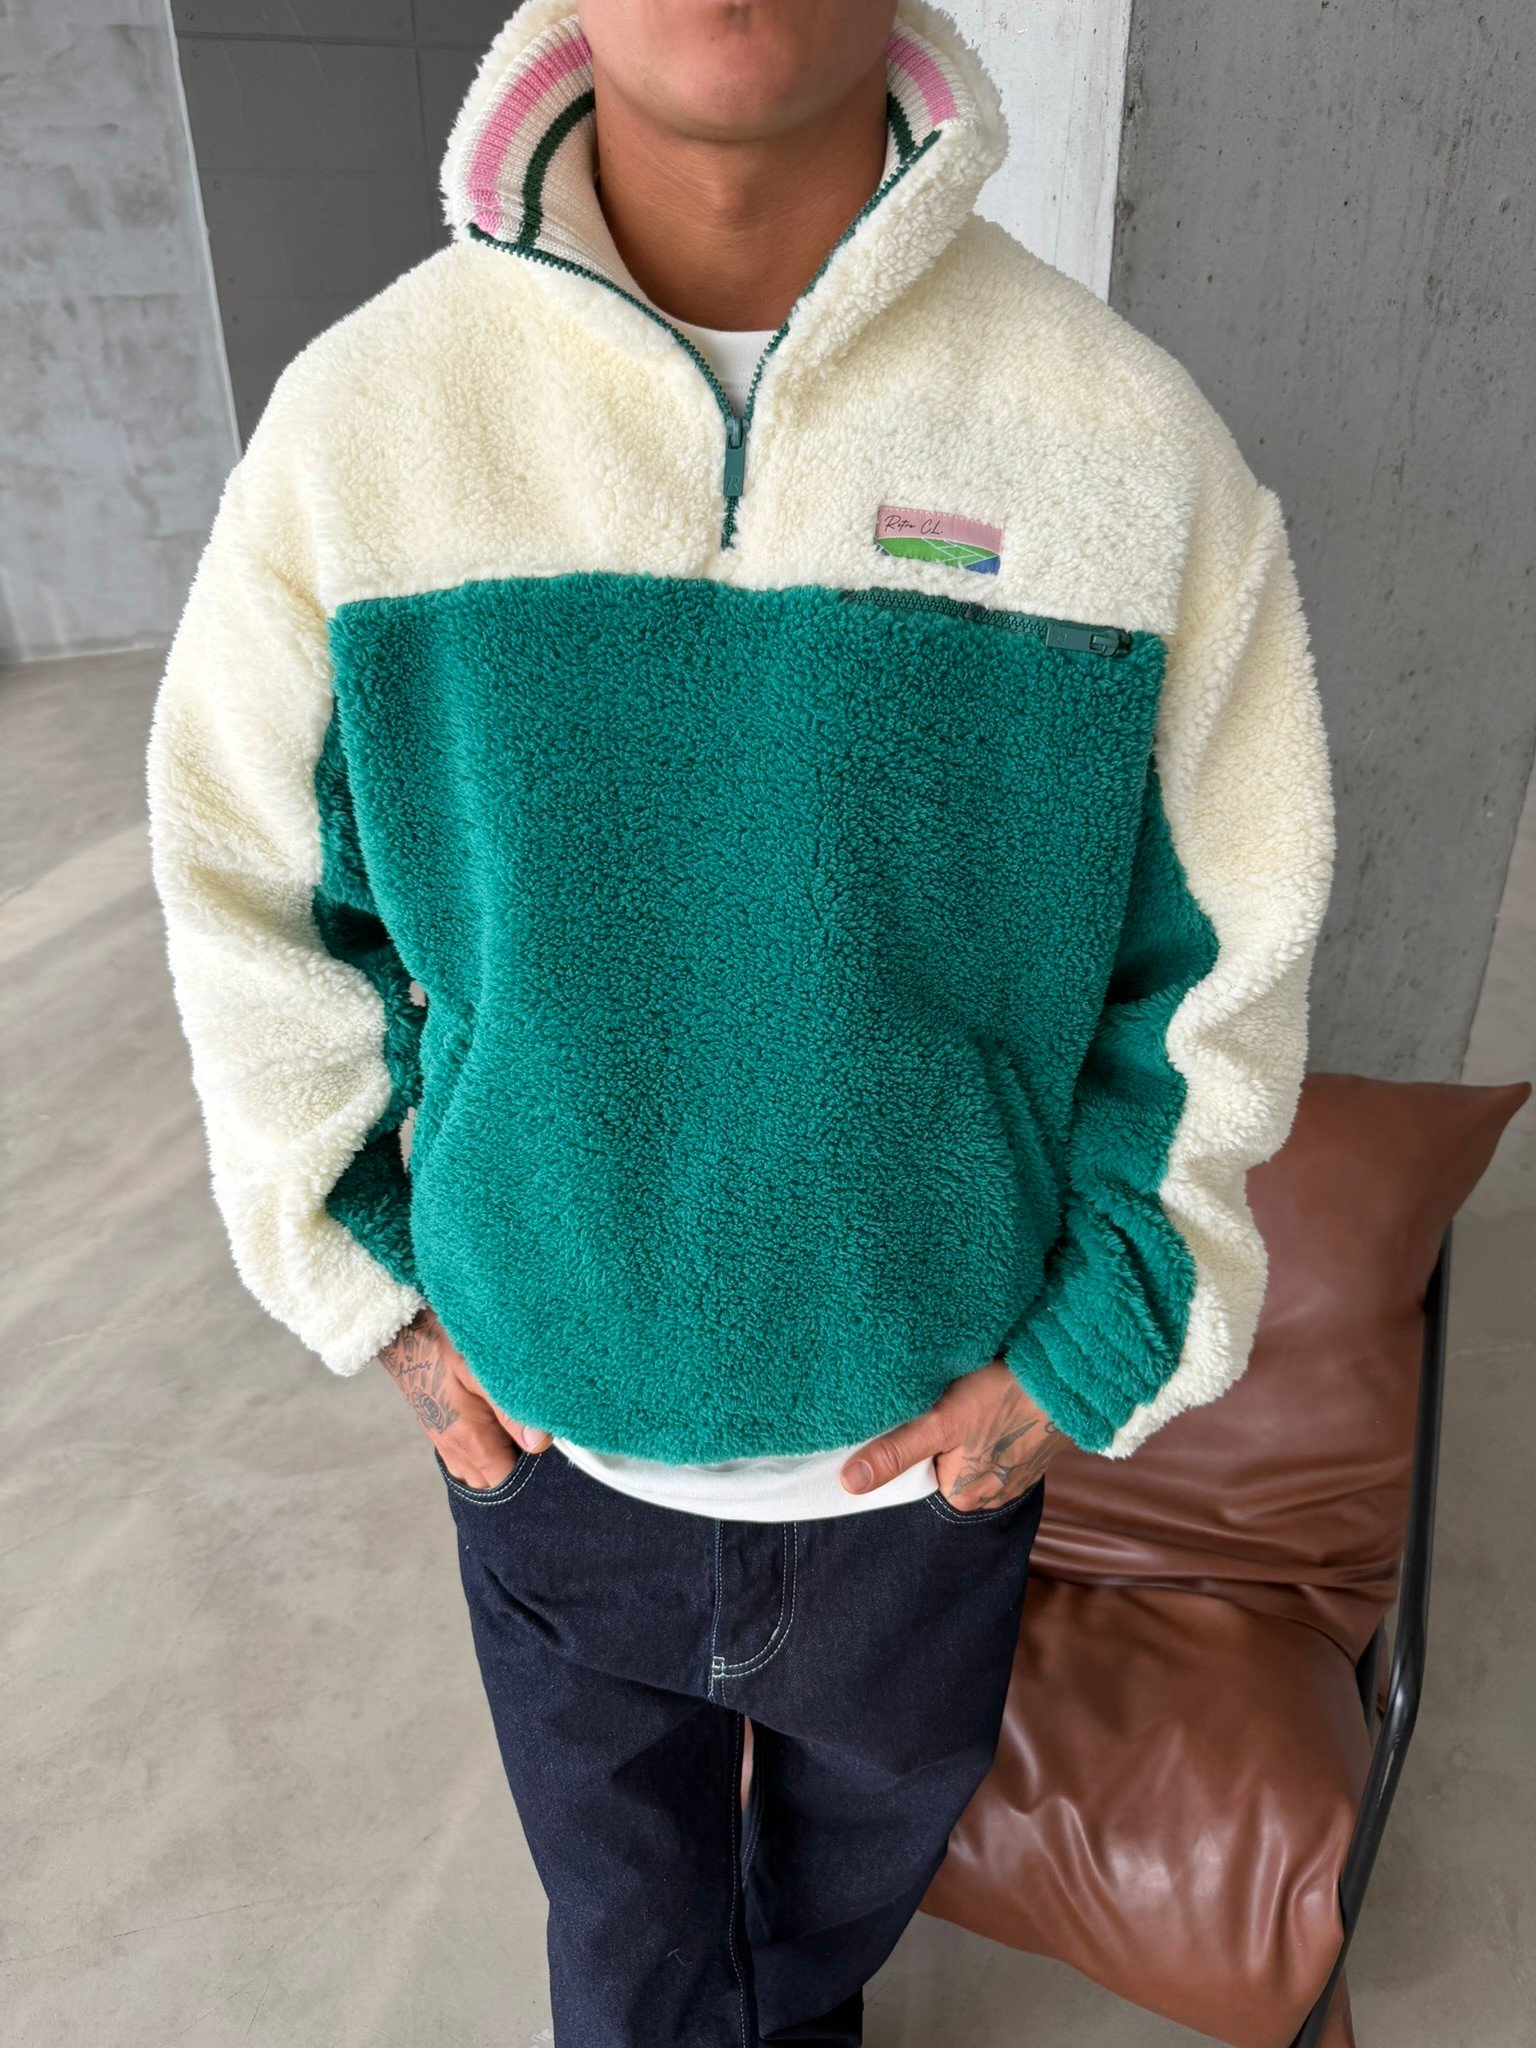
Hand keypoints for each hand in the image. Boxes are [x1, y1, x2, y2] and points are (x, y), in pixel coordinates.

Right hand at [377, 1307, 551, 1488]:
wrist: (407, 1336)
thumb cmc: (442, 1348)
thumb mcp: (480, 1372)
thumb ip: (509, 1410)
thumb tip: (539, 1443)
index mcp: (469, 1441)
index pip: (508, 1481)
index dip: (532, 1470)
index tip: (546, 1447)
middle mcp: (456, 1453)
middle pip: (496, 1483)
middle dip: (518, 1467)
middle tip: (533, 1434)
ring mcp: (447, 1447)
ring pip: (482, 1475)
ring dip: (501, 1460)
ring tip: (515, 1429)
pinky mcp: (443, 1438)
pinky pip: (469, 1462)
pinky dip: (486, 1453)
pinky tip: (496, 1426)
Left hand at [840, 1359, 1063, 1510]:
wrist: (1069, 1378)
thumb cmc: (1004, 1396)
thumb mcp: (941, 1422)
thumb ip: (896, 1453)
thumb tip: (850, 1484)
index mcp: (960, 1496)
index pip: (912, 1476)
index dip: (904, 1446)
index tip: (908, 1417)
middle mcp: (988, 1497)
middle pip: (939, 1466)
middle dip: (934, 1438)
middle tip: (938, 1404)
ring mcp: (1012, 1477)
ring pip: (967, 1455)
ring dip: (962, 1433)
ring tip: (967, 1403)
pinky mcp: (1028, 1455)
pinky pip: (994, 1447)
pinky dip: (987, 1428)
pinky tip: (990, 1406)